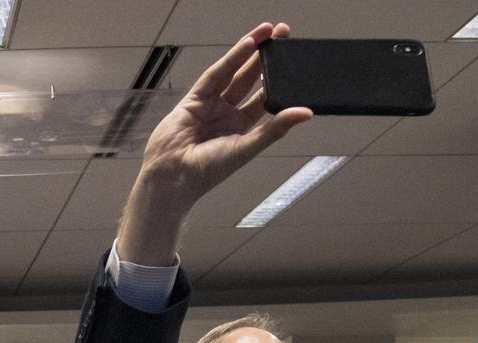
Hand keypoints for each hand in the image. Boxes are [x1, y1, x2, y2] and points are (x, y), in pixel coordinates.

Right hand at [139, 24, 308, 202]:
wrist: (173, 176)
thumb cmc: (206, 171)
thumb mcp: (247, 148)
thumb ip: (275, 128)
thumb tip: (305, 113)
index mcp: (240, 129)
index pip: (263, 98)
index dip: (277, 79)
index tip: (292, 60)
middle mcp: (225, 115)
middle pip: (250, 80)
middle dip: (266, 58)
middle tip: (283, 35)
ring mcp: (209, 105)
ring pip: (233, 72)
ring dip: (250, 51)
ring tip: (268, 31)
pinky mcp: (194, 98)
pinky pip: (215, 75)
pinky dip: (231, 59)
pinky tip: (247, 44)